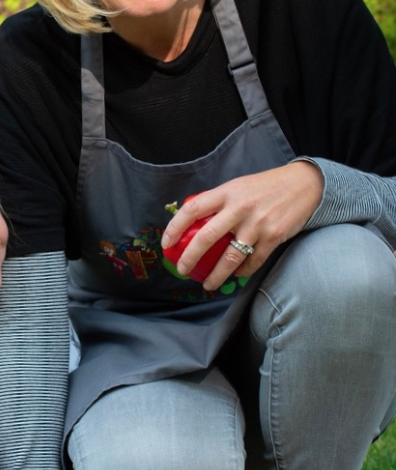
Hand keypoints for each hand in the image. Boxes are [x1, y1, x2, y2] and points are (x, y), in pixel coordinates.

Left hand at [160, 161, 323, 290]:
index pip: (192, 209)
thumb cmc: (265, 187)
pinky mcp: (273, 237)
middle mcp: (239, 208)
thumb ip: (219, 203)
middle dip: (190, 258)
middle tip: (182, 270)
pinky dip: (242, 272)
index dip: (175, 227)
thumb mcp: (238, 187)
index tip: (166, 243)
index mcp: (226, 192)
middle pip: (206, 237)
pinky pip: (252, 262)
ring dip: (216, 275)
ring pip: (230, 257)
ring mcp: (257, 224)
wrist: (303, 185)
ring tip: (207, 284)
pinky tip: (235, 275)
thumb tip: (194, 224)